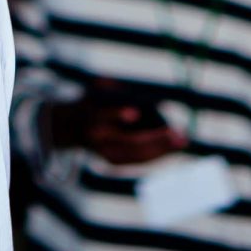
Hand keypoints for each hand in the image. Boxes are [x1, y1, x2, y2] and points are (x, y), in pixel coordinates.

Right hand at [48, 96, 187, 165]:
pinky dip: (157, 154)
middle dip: (154, 138)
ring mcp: (105, 153)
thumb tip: (133, 96)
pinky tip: (173, 147)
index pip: (103, 117)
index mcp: (89, 119)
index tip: (135, 112)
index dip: (117, 114)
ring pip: (136, 155)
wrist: (68, 128)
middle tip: (177, 133)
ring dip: (161, 149)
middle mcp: (98, 140)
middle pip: (127, 141)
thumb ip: (111, 89)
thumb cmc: (90, 103)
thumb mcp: (96, 90)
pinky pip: (138, 160)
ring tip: (182, 141)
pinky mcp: (114, 161)